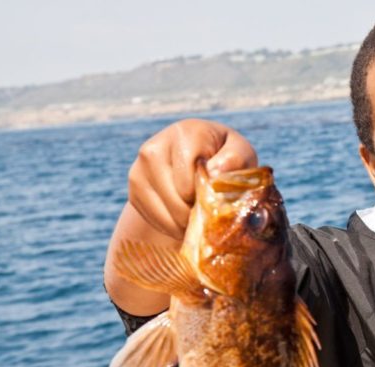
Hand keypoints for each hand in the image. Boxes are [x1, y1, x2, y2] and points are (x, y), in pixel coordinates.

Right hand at [106, 119, 257, 314]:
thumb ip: (236, 159)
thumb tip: (215, 171)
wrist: (196, 165)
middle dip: (199, 211)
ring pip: (166, 212)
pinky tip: (186, 216)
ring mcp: (139, 169)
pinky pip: (155, 219)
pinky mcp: (134, 190)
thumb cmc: (226, 158)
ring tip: (201, 213)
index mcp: (185, 133)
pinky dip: (174, 226)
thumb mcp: (241, 153)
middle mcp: (154, 148)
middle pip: (177, 197)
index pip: (191, 177)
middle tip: (213, 209)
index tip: (217, 192)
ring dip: (188, 222)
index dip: (206, 193)